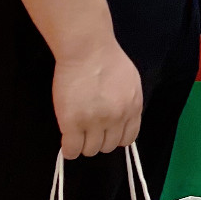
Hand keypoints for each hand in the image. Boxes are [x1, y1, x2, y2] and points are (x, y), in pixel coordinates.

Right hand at [52, 38, 143, 159]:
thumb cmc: (108, 59)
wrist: (87, 49)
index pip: (128, 138)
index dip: (116, 137)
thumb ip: (128, 102)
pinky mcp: (72, 123)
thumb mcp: (130, 82)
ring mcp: (94, 122)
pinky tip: (67, 140)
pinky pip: (72, 149)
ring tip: (77, 132)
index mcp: (133, 107)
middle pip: (109, 146)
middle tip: (89, 129)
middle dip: (99, 140)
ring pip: (90, 150)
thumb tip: (121, 119)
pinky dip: (69, 149)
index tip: (106, 132)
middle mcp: (117, 118)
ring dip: (83, 144)